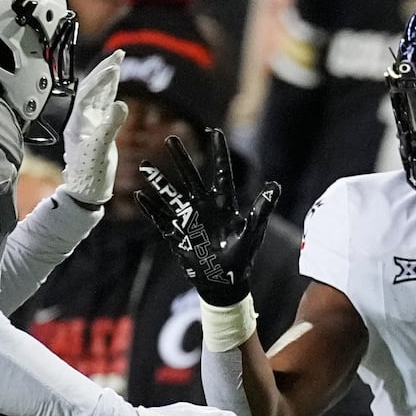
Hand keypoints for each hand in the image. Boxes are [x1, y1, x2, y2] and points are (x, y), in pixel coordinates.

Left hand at [62, 49, 129, 204]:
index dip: (101, 80)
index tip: (114, 67)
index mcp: (77, 122)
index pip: (89, 94)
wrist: (87, 193)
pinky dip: (111, 93)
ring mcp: (90, 125)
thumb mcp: (101, 150)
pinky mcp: (99, 131)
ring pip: (99, 96)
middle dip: (104, 71)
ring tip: (118, 62)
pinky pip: (105, 107)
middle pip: (92, 89)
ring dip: (108, 79)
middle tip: (118, 54)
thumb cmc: (90, 175)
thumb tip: (121, 103)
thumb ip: (110, 126)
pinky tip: (116, 86)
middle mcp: (82, 120)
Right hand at [135, 127, 279, 306]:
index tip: (215, 132)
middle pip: (191, 178)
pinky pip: (162, 219)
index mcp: (224, 205)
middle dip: (181, 159)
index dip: (218, 154)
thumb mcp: (253, 232)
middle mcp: (205, 208)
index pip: (221, 174)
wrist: (225, 283)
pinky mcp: (178, 236)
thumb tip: (275, 186)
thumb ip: (261, 210)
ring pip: (172, 195)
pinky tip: (141, 196)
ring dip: (159, 181)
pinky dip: (152, 209)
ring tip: (146, 165)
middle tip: (171, 139)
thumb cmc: (242, 258)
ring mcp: (190, 221)